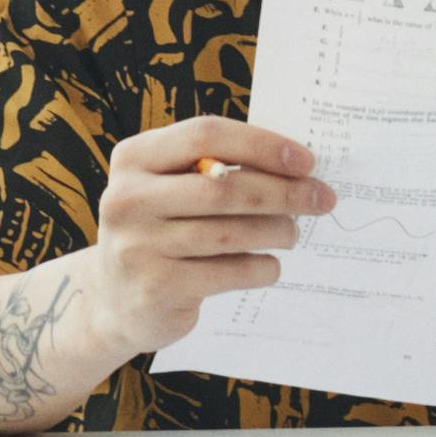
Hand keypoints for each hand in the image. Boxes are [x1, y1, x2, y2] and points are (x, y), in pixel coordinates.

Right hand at [82, 106, 334, 374]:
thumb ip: (215, 170)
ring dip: (276, 230)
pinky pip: (227, 273)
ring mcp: (138, 246)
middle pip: (224, 187)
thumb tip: (295, 166)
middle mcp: (127, 198)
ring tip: (293, 232)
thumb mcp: (169, 189)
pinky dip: (259, 267)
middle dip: (283, 192)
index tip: (306, 161)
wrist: (115, 301)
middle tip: (321, 198)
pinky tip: (269, 266)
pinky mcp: (156, 289)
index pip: (206, 135)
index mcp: (133, 158)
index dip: (261, 145)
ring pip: (229, 233)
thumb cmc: (160, 231)